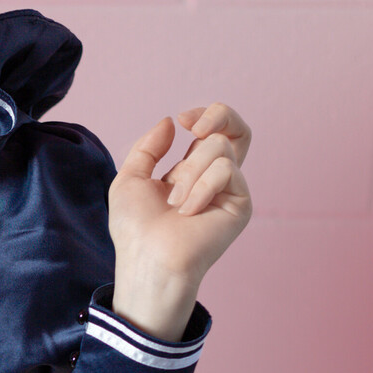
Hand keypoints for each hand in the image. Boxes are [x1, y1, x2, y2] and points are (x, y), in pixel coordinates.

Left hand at [107, 102, 252, 336]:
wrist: (147, 259)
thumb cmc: (136, 229)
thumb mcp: (131, 178)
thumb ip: (149, 147)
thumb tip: (171, 121)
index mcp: (192, 173)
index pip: (215, 130)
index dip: (205, 114)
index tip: (181, 120)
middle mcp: (215, 180)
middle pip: (238, 130)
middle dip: (219, 114)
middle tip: (194, 129)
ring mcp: (230, 192)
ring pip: (220, 147)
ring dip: (189, 172)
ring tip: (176, 203)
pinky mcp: (241, 204)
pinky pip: (226, 169)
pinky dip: (200, 187)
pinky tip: (189, 212)